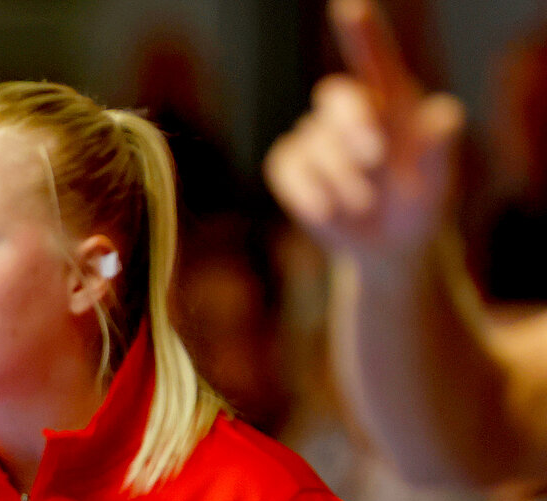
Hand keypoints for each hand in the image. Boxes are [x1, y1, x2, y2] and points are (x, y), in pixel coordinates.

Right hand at [263, 0, 463, 266]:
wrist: (389, 245)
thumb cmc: (419, 202)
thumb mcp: (439, 180)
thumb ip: (441, 148)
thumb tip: (444, 116)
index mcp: (390, 99)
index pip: (373, 58)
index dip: (360, 32)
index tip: (350, 8)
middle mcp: (351, 111)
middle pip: (336, 96)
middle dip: (352, 123)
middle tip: (376, 157)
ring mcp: (316, 138)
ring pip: (315, 143)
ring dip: (342, 177)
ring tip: (365, 203)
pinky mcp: (291, 167)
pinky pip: (289, 169)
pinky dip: (309, 193)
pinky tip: (330, 211)